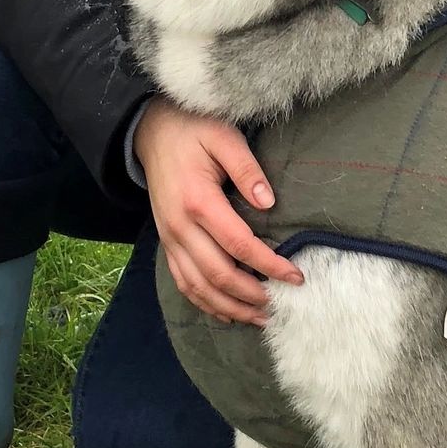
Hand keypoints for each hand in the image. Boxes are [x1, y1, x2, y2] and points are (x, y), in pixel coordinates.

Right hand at [132, 99, 302, 327]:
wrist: (151, 131)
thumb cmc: (193, 131)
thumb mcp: (223, 137)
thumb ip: (247, 169)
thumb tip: (269, 202)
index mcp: (198, 202)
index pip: (239, 245)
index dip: (269, 265)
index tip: (295, 277)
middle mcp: (180, 227)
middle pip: (218, 275)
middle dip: (252, 295)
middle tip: (281, 303)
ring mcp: (170, 238)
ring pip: (199, 287)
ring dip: (230, 307)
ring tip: (260, 317)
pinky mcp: (167, 242)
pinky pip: (183, 282)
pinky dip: (204, 302)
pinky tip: (227, 313)